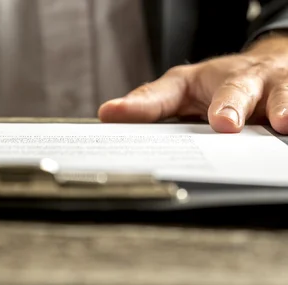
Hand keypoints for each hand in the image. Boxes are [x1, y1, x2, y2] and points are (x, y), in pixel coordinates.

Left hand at [99, 33, 287, 133]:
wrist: (269, 70)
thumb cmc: (219, 85)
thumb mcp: (180, 91)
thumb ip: (148, 104)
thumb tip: (107, 114)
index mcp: (201, 80)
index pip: (166, 90)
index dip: (141, 104)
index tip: (113, 113)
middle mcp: (240, 80)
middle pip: (234, 88)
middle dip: (230, 104)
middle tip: (224, 122)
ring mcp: (274, 89)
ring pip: (280, 93)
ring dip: (280, 105)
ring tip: (281, 121)